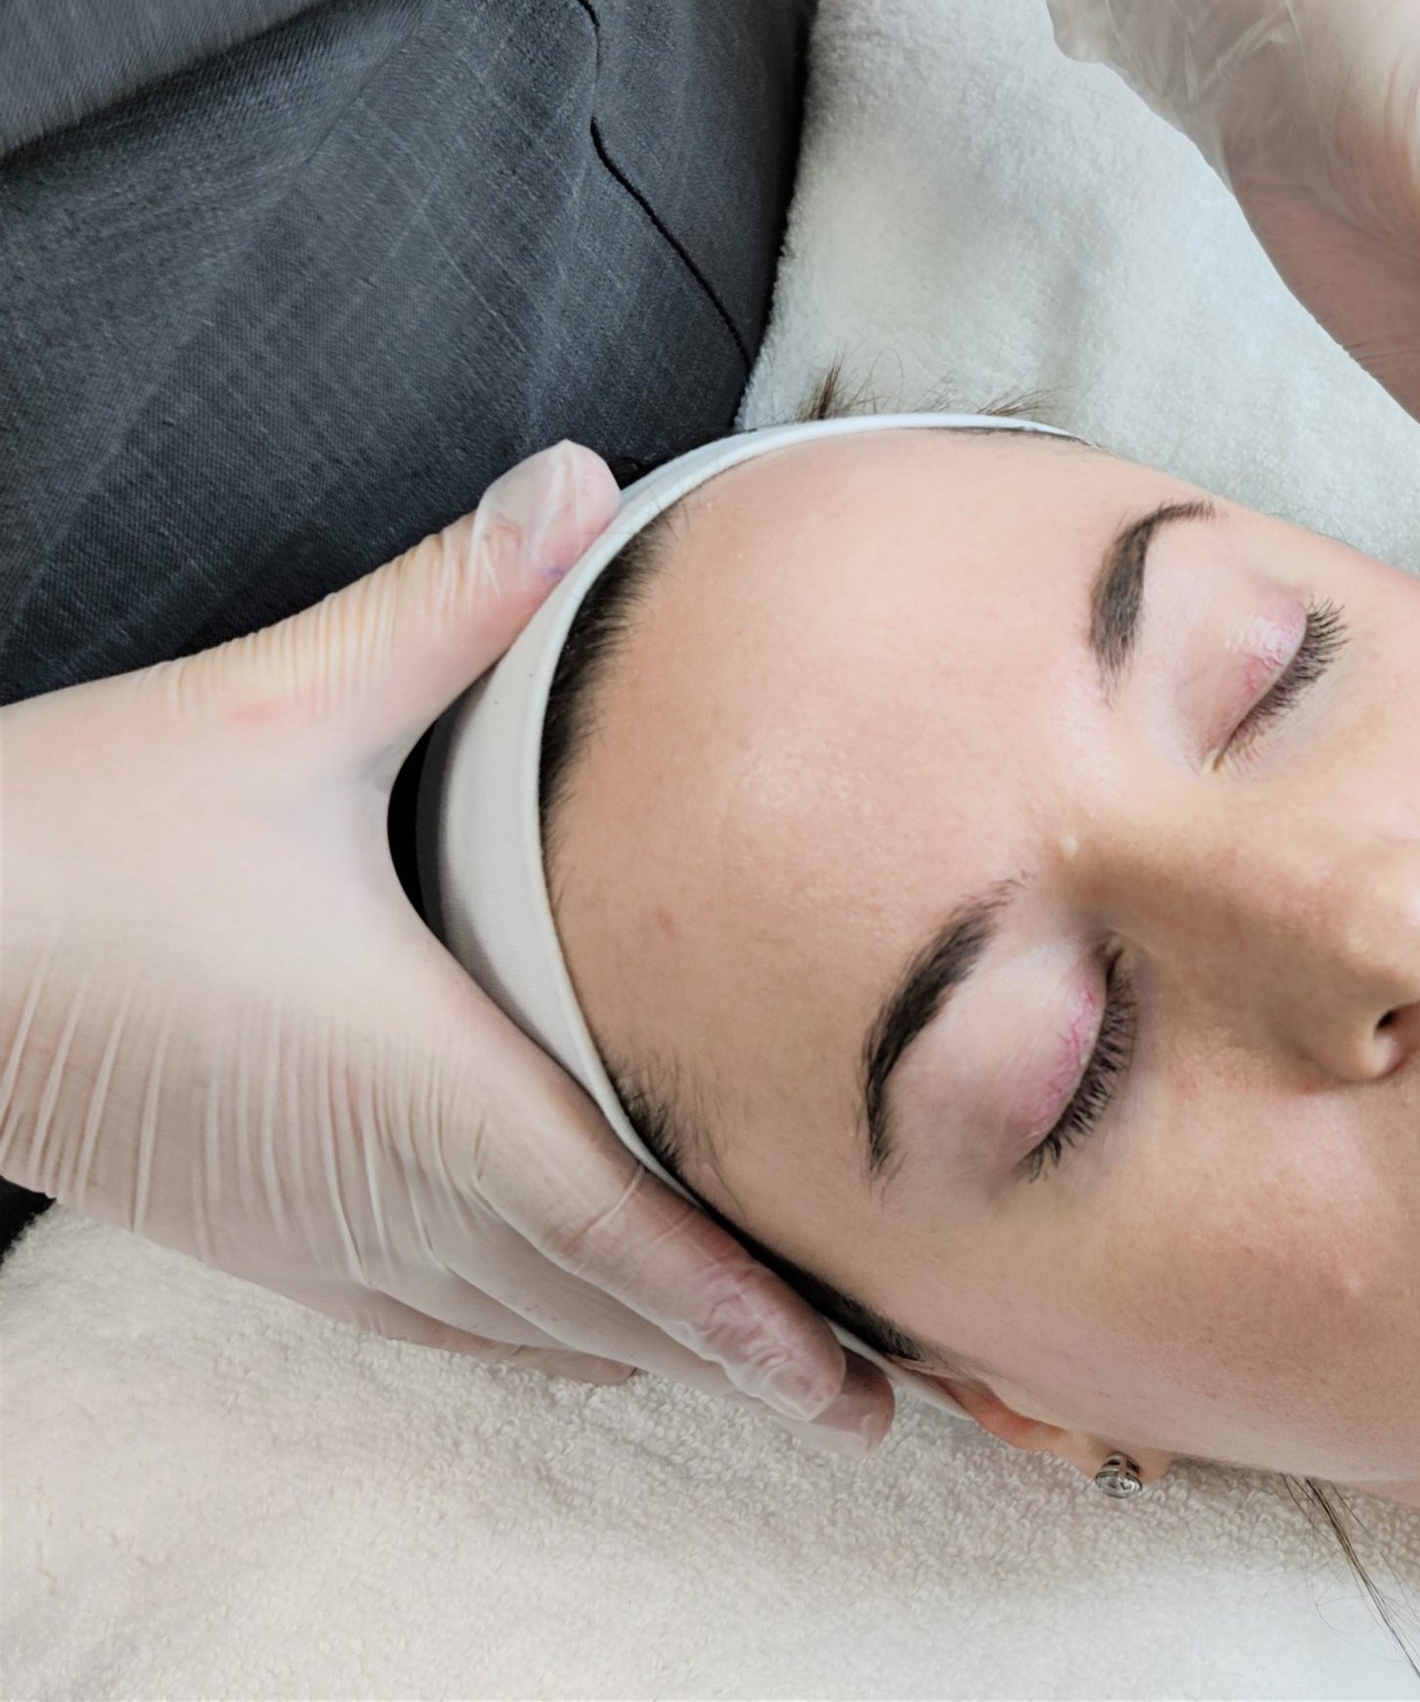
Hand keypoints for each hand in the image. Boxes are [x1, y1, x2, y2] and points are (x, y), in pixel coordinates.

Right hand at [0, 442, 891, 1446]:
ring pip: (529, 1330)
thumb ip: (443, 607)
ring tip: (778, 1379)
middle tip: (881, 1401)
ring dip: (657, 1355)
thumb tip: (577, 477)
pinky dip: (546, 1339)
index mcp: (415, 1089)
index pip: (620, 1240)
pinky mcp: (271, 1238)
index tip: (857, 1386)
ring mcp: (322, 1235)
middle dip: (744, 1360)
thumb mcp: (273, 713)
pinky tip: (595, 1344)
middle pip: (601, 1313)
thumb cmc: (74, 840)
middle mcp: (384, 1193)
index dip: (748, 1323)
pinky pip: (441, 1322)